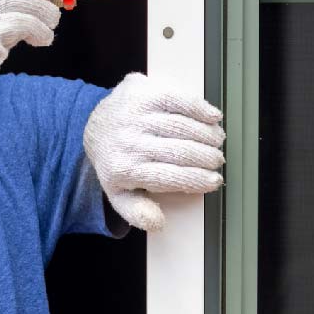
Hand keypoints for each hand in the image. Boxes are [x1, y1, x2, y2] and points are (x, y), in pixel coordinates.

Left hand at [83, 72, 225, 230]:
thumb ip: (137, 212)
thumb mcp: (119, 194)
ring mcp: (133, 113)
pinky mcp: (140, 91)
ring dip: (206, 134)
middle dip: (206, 157)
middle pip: (180, 150)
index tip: (215, 181)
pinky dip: (198, 107)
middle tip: (218, 160)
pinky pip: (176, 99)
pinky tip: (212, 116)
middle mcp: (128, 140)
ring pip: (181, 125)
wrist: (96, 128)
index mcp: (124, 169)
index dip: (198, 179)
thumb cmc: (117, 163)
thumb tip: (158, 222)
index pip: (170, 177)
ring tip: (216, 141)